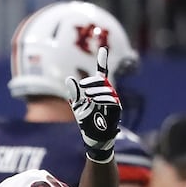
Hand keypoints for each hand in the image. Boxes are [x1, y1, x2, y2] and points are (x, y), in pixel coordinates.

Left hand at [65, 46, 121, 161]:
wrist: (94, 137)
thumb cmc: (87, 121)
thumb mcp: (78, 106)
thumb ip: (75, 93)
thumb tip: (69, 78)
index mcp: (98, 90)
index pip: (101, 74)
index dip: (102, 62)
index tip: (103, 49)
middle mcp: (108, 93)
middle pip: (102, 81)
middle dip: (93, 82)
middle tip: (82, 87)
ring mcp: (113, 100)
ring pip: (107, 90)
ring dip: (97, 91)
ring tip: (88, 96)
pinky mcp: (116, 110)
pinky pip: (112, 100)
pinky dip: (103, 99)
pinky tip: (95, 100)